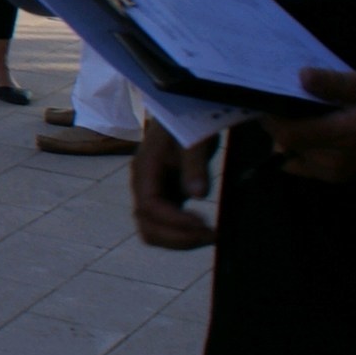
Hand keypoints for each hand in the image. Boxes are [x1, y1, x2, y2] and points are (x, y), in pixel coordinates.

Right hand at [130, 119, 217, 248]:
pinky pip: (166, 226)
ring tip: (211, 235)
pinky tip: (206, 229)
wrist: (184, 113)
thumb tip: (198, 195)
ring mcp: (153, 194)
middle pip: (146, 226)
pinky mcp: (166, 198)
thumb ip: (194, 165)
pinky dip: (183, 234)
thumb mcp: (194, 139)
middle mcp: (143, 186)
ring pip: (153, 231)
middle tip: (212, 235)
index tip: (204, 224)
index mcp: (144, 169)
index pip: (149, 206)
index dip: (174, 220)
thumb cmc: (188, 121)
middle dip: (177, 238)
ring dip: (180, 240)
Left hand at [269, 66, 355, 182]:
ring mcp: (340, 173)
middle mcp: (337, 161)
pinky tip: (316, 130)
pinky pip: (309, 167)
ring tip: (302, 116)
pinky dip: (303, 150)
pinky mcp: (345, 177)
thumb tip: (302, 76)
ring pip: (293, 160)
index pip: (287, 135)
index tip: (268, 99)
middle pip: (285, 148)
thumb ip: (336, 83)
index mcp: (344, 137)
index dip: (271, 118)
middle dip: (279, 126)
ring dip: (290, 140)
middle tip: (286, 104)